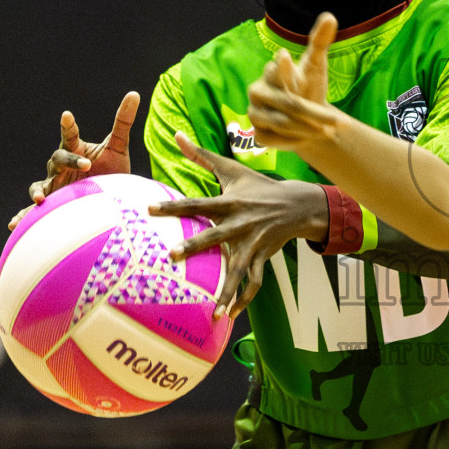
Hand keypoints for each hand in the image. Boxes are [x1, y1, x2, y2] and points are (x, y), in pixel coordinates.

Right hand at [9, 92, 138, 229]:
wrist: (110, 197)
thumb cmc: (111, 168)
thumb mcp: (119, 147)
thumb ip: (123, 121)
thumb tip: (135, 93)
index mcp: (75, 150)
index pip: (70, 135)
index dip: (68, 126)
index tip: (68, 115)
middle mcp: (61, 167)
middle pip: (57, 159)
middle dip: (69, 160)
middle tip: (88, 165)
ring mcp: (54, 185)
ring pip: (39, 185)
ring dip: (37, 191)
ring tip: (40, 198)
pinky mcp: (51, 204)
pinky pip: (32, 210)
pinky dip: (22, 215)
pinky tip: (13, 225)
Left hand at [147, 131, 327, 318]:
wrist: (298, 204)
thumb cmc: (258, 185)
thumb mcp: (231, 168)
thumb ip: (200, 155)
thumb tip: (175, 134)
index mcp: (229, 202)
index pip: (196, 203)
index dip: (173, 206)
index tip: (149, 209)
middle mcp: (241, 223)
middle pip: (215, 236)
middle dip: (195, 247)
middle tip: (172, 257)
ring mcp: (254, 242)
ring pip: (239, 270)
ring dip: (227, 291)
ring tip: (214, 312)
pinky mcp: (263, 256)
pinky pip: (255, 281)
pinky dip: (244, 298)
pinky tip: (230, 314)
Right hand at [248, 12, 343, 149]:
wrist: (305, 117)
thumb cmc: (308, 88)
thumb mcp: (315, 66)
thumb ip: (319, 42)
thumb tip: (330, 16)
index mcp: (271, 72)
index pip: (277, 70)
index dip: (283, 67)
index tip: (285, 57)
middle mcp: (259, 91)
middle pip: (288, 103)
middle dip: (316, 115)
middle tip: (340, 122)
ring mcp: (255, 113)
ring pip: (283, 124)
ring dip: (310, 129)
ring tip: (330, 131)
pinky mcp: (258, 134)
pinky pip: (276, 140)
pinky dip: (296, 141)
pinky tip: (310, 139)